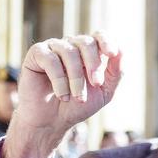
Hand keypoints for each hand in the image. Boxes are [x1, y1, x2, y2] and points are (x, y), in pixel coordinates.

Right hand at [4, 31, 121, 157]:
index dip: (106, 41)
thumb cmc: (79, 105)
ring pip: (69, 52)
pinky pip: (50, 59)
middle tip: (96, 84)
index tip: (112, 53)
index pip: (99, 36)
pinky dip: (59, 80)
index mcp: (89, 52)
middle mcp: (71, 45)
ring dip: (76, 78)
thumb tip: (121, 51)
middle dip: (94, 64)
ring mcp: (53, 48)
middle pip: (86, 42)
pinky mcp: (37, 54)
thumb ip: (115, 73)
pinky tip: (62, 95)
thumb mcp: (104, 92)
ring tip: (77, 97)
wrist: (53, 121)